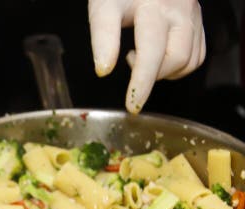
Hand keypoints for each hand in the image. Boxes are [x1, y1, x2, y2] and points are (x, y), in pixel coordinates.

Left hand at [89, 0, 205, 113]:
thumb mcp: (104, 8)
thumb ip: (103, 37)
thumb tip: (104, 70)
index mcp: (153, 6)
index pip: (149, 51)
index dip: (141, 81)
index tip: (132, 105)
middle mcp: (179, 10)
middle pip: (175, 58)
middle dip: (150, 76)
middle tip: (129, 62)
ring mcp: (193, 15)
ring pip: (190, 60)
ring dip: (165, 71)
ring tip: (142, 57)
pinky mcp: (199, 20)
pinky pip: (197, 56)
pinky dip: (179, 66)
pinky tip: (159, 56)